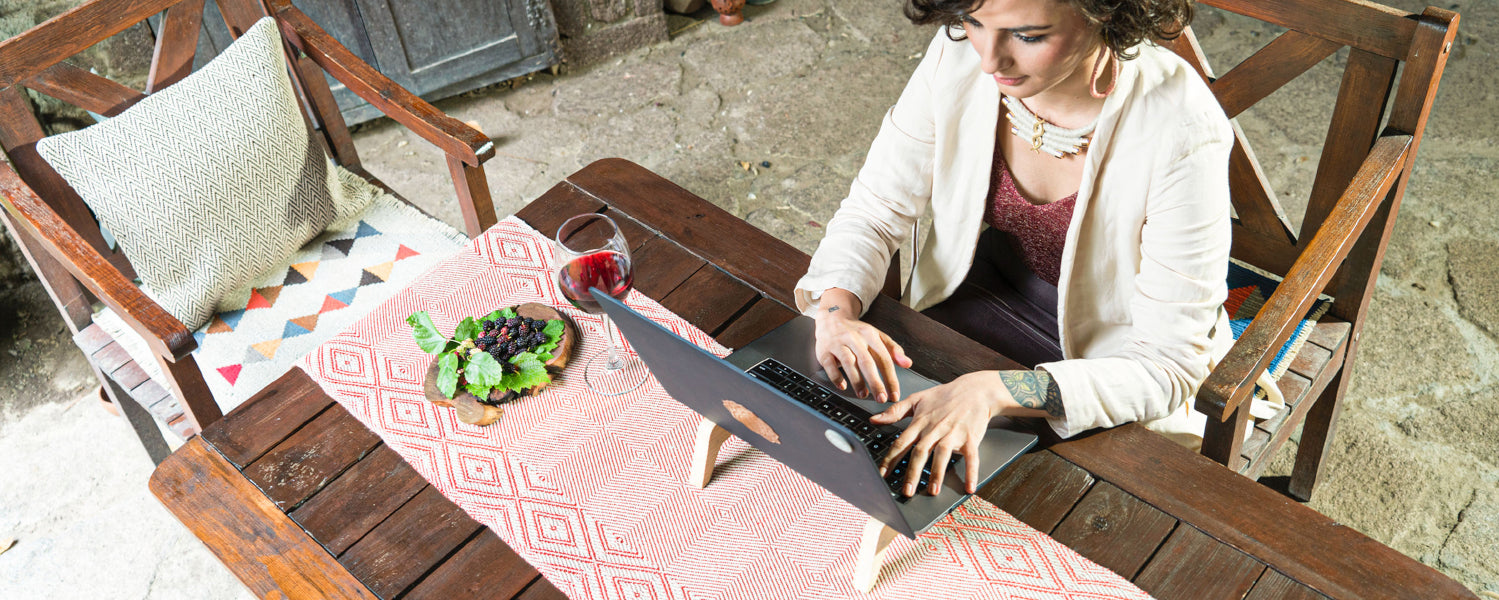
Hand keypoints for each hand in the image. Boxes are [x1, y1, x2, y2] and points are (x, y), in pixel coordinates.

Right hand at [812, 289, 911, 402]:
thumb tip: (908, 364)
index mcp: (870, 336)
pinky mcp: (824, 351)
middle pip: (867, 362)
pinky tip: (843, 386)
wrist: (832, 318)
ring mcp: (838, 344)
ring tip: (863, 394)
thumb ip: (893, 350)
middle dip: (875, 382)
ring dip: (857, 381)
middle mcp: (854, 339)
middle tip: (882, 398)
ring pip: (849, 363)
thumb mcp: (877, 336)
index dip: (890, 378)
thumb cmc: (857, 332)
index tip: (894, 394)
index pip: (884, 358)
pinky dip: (836, 377)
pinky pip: (830, 365)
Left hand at [870, 371, 1007, 495]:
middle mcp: (935, 429)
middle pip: (920, 452)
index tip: (883, 474)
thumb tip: (873, 419)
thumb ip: (895, 411)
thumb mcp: (917, 399)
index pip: (901, 443)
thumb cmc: (945, 396)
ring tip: (933, 491)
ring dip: (937, 474)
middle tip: (907, 491)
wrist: (975, 390)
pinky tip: (969, 487)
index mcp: (920, 422)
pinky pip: (971, 457)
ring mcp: (953, 433)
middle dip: (913, 473)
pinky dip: (971, 472)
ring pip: (943, 455)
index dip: (891, 459)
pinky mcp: (970, 438)